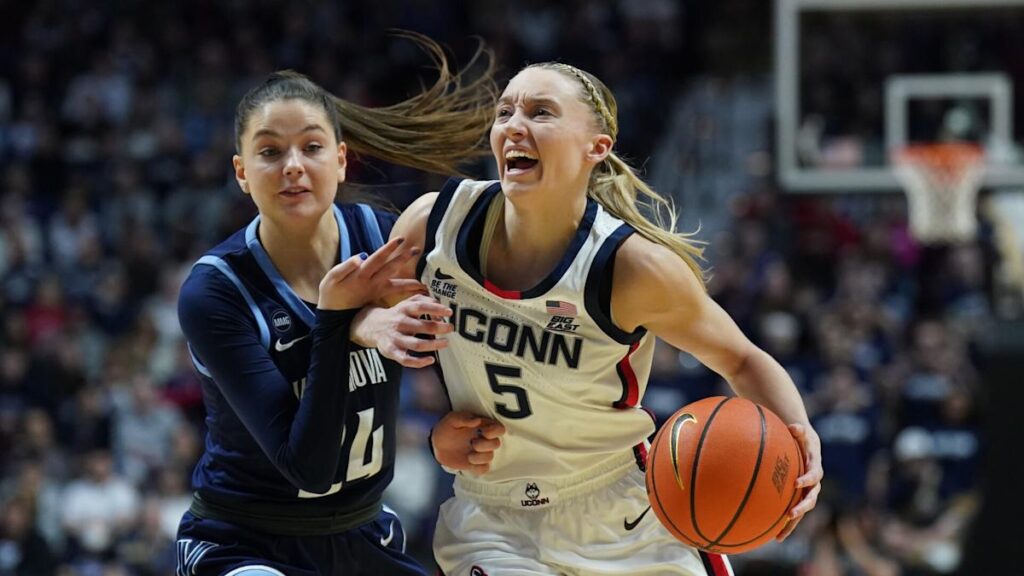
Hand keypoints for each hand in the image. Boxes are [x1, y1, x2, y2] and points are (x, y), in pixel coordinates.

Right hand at [318, 237, 421, 310]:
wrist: (332, 316)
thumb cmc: (330, 294)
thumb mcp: (331, 278)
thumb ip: (345, 267)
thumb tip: (361, 257)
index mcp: (360, 275)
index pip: (377, 258)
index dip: (388, 249)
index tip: (400, 239)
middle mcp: (370, 282)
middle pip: (390, 268)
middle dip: (403, 259)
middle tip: (417, 250)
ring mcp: (375, 290)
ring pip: (395, 284)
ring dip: (410, 280)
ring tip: (424, 277)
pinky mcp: (376, 296)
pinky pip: (393, 292)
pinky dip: (405, 289)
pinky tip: (417, 288)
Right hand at [351, 294, 453, 367]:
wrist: (371, 326)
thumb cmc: (397, 314)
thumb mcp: (407, 303)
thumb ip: (424, 301)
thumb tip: (441, 308)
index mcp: (404, 309)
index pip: (421, 307)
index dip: (436, 309)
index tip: (449, 312)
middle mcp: (400, 323)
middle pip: (422, 326)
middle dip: (439, 328)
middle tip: (450, 328)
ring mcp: (396, 338)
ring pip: (417, 344)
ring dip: (434, 345)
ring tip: (446, 342)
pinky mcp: (392, 352)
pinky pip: (406, 360)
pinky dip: (419, 362)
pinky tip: (431, 359)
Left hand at [431, 411, 505, 474]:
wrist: (437, 444)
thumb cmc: (446, 428)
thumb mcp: (452, 419)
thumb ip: (464, 418)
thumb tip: (477, 420)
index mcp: (483, 426)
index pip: (499, 428)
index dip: (495, 431)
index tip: (483, 432)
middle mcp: (484, 440)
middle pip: (497, 444)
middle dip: (485, 445)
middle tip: (473, 444)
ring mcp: (480, 453)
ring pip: (490, 457)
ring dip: (480, 458)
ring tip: (469, 456)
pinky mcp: (475, 464)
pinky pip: (484, 469)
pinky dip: (478, 468)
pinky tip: (469, 463)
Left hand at [776, 422, 823, 540]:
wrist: (807, 446)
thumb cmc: (801, 438)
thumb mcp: (801, 432)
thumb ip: (798, 430)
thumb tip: (793, 426)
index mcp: (814, 467)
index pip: (814, 475)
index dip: (807, 479)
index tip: (796, 483)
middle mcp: (813, 483)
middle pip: (811, 497)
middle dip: (802, 506)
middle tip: (791, 513)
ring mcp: (808, 493)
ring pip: (803, 510)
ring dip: (793, 522)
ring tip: (780, 533)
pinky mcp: (800, 499)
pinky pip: (794, 514)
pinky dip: (786, 525)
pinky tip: (774, 537)